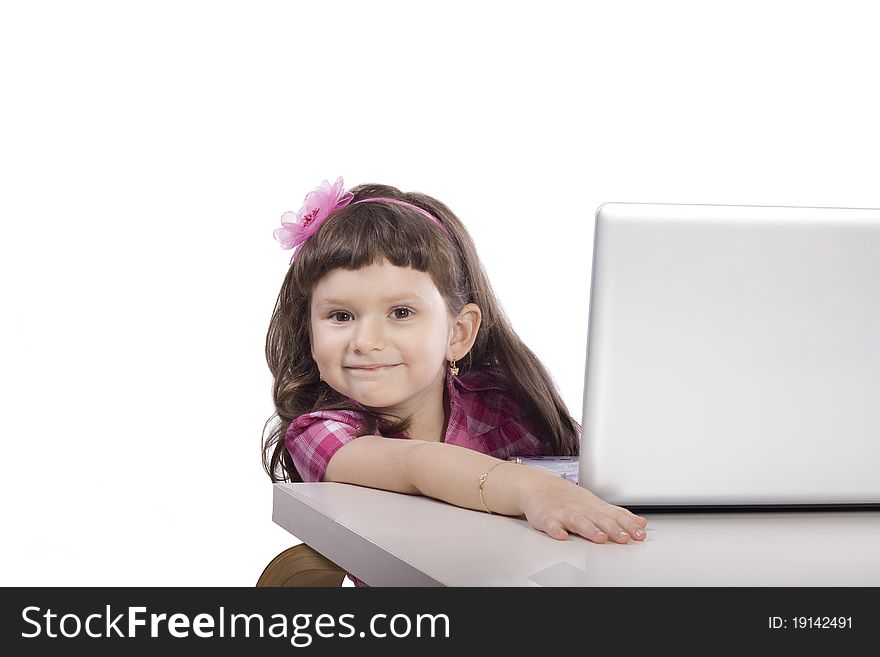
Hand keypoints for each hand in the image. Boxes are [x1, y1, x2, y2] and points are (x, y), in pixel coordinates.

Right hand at [519, 470, 647, 543]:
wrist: (537, 485)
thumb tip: (641, 523)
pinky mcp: (546, 518)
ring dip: (589, 529)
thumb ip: (618, 515)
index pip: (614, 516)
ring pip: (578, 522)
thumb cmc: (568, 498)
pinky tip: (560, 535)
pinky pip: (550, 524)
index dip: (627, 525)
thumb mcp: (595, 504)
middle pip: (598, 519)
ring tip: (599, 537)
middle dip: (612, 528)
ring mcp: (563, 513)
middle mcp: (581, 510)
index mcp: (594, 507)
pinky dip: (555, 530)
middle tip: (624, 537)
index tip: (639, 534)